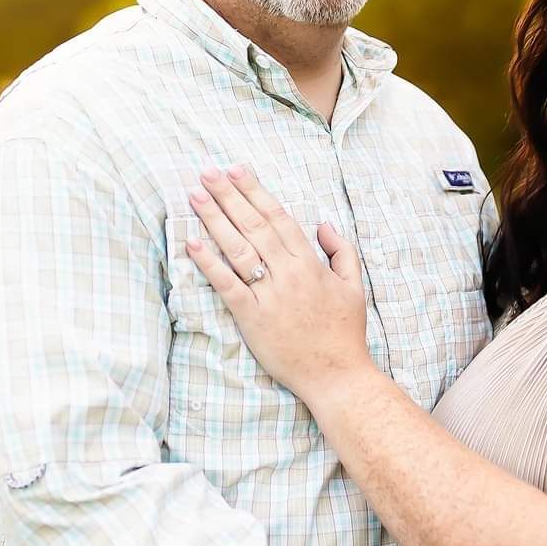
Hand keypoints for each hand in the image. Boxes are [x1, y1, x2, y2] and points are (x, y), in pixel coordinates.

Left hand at [185, 165, 370, 397]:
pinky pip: (226, 285)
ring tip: (195, 197)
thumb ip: (342, 251)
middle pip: (254, 225)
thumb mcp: (354, 286)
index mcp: (311, 263)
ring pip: (238, 248)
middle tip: (207, 173)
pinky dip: (208, 263)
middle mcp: (288, 273)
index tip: (236, 170)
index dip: (255, 192)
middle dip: (229, 196)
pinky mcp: (252, 319)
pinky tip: (192, 243)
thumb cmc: (344, 332)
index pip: (279, 217)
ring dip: (215, 220)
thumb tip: (323, 223)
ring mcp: (269, 295)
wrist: (338, 375)